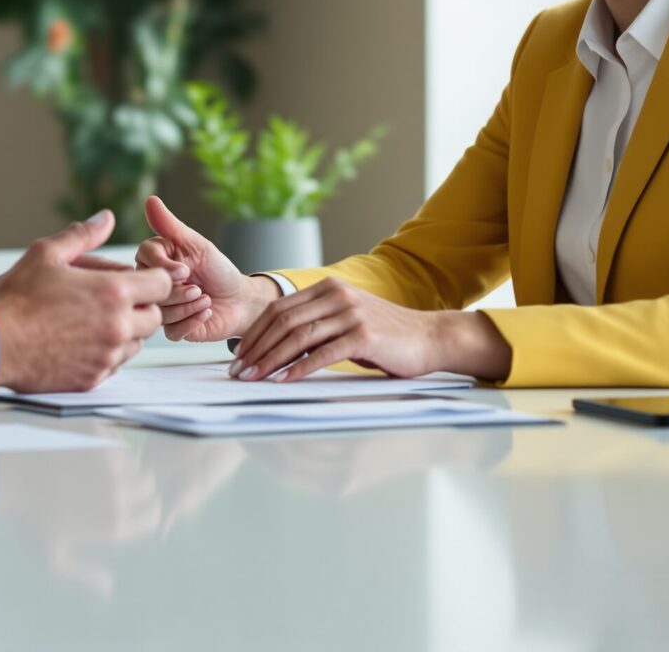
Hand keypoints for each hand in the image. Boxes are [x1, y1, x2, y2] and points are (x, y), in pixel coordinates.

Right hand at [0, 210, 172, 392]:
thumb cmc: (16, 297)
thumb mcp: (46, 254)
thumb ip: (82, 235)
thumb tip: (106, 218)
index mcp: (113, 292)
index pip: (161, 285)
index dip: (151, 279)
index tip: (135, 280)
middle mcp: (118, 326)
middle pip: (154, 318)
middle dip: (141, 307)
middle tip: (115, 301)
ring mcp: (107, 355)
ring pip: (136, 344)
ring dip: (125, 332)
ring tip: (95, 321)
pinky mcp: (93, 378)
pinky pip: (115, 365)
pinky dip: (106, 354)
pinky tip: (83, 343)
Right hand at [135, 196, 277, 342]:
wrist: (240, 300)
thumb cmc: (219, 270)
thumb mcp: (197, 245)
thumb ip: (171, 226)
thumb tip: (150, 200)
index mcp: (156, 261)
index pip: (143, 258)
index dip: (162, 266)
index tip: (184, 269)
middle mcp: (155, 285)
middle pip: (150, 288)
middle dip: (178, 290)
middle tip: (198, 287)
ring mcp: (163, 308)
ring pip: (161, 311)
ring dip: (188, 305)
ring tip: (205, 299)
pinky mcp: (174, 329)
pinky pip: (172, 331)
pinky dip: (193, 320)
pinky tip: (206, 312)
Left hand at [227, 277, 511, 382]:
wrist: (430, 337)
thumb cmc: (385, 336)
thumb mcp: (345, 322)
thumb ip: (315, 326)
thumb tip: (276, 346)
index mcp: (327, 288)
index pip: (278, 309)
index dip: (254, 333)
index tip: (238, 356)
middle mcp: (336, 295)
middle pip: (283, 321)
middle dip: (256, 348)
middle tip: (238, 371)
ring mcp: (351, 313)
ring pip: (298, 337)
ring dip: (271, 360)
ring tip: (254, 378)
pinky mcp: (364, 335)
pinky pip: (323, 353)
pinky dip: (300, 368)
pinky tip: (284, 381)